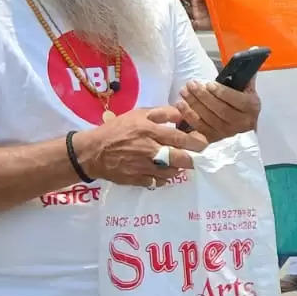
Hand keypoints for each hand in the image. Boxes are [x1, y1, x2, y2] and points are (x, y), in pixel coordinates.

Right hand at [74, 106, 207, 187]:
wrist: (93, 151)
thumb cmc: (117, 129)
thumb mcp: (138, 113)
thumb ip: (162, 113)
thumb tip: (182, 114)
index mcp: (149, 131)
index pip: (180, 138)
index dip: (196, 142)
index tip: (203, 143)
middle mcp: (148, 150)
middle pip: (180, 159)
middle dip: (193, 158)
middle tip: (195, 156)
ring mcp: (143, 167)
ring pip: (172, 173)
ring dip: (178, 168)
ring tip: (175, 162)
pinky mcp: (137, 180)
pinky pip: (158, 183)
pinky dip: (164, 179)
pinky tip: (162, 172)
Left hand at [176, 79, 259, 142]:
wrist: (245, 123)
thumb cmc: (244, 102)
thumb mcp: (248, 89)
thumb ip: (244, 75)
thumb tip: (251, 52)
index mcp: (251, 107)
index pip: (236, 100)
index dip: (221, 92)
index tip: (208, 84)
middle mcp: (242, 122)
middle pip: (220, 109)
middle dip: (203, 96)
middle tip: (191, 85)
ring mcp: (228, 132)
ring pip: (208, 119)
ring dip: (193, 104)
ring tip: (184, 92)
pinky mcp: (216, 138)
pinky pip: (200, 128)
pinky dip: (189, 116)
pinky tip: (181, 105)